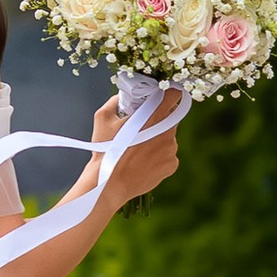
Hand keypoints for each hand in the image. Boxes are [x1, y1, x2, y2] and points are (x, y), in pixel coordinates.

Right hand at [91, 85, 181, 206]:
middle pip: (171, 117)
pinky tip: (143, 162)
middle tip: (141, 127)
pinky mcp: (172, 165)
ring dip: (158, 138)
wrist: (109, 183)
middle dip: (159, 119)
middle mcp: (168, 131)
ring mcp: (172, 149)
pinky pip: (168, 155)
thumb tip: (123, 97)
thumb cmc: (105, 150)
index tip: (164, 95)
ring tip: (138, 149)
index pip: (174, 95)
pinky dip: (158, 156)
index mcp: (154, 116)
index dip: (169, 93)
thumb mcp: (102, 118)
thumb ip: (115, 101)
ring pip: (168, 137)